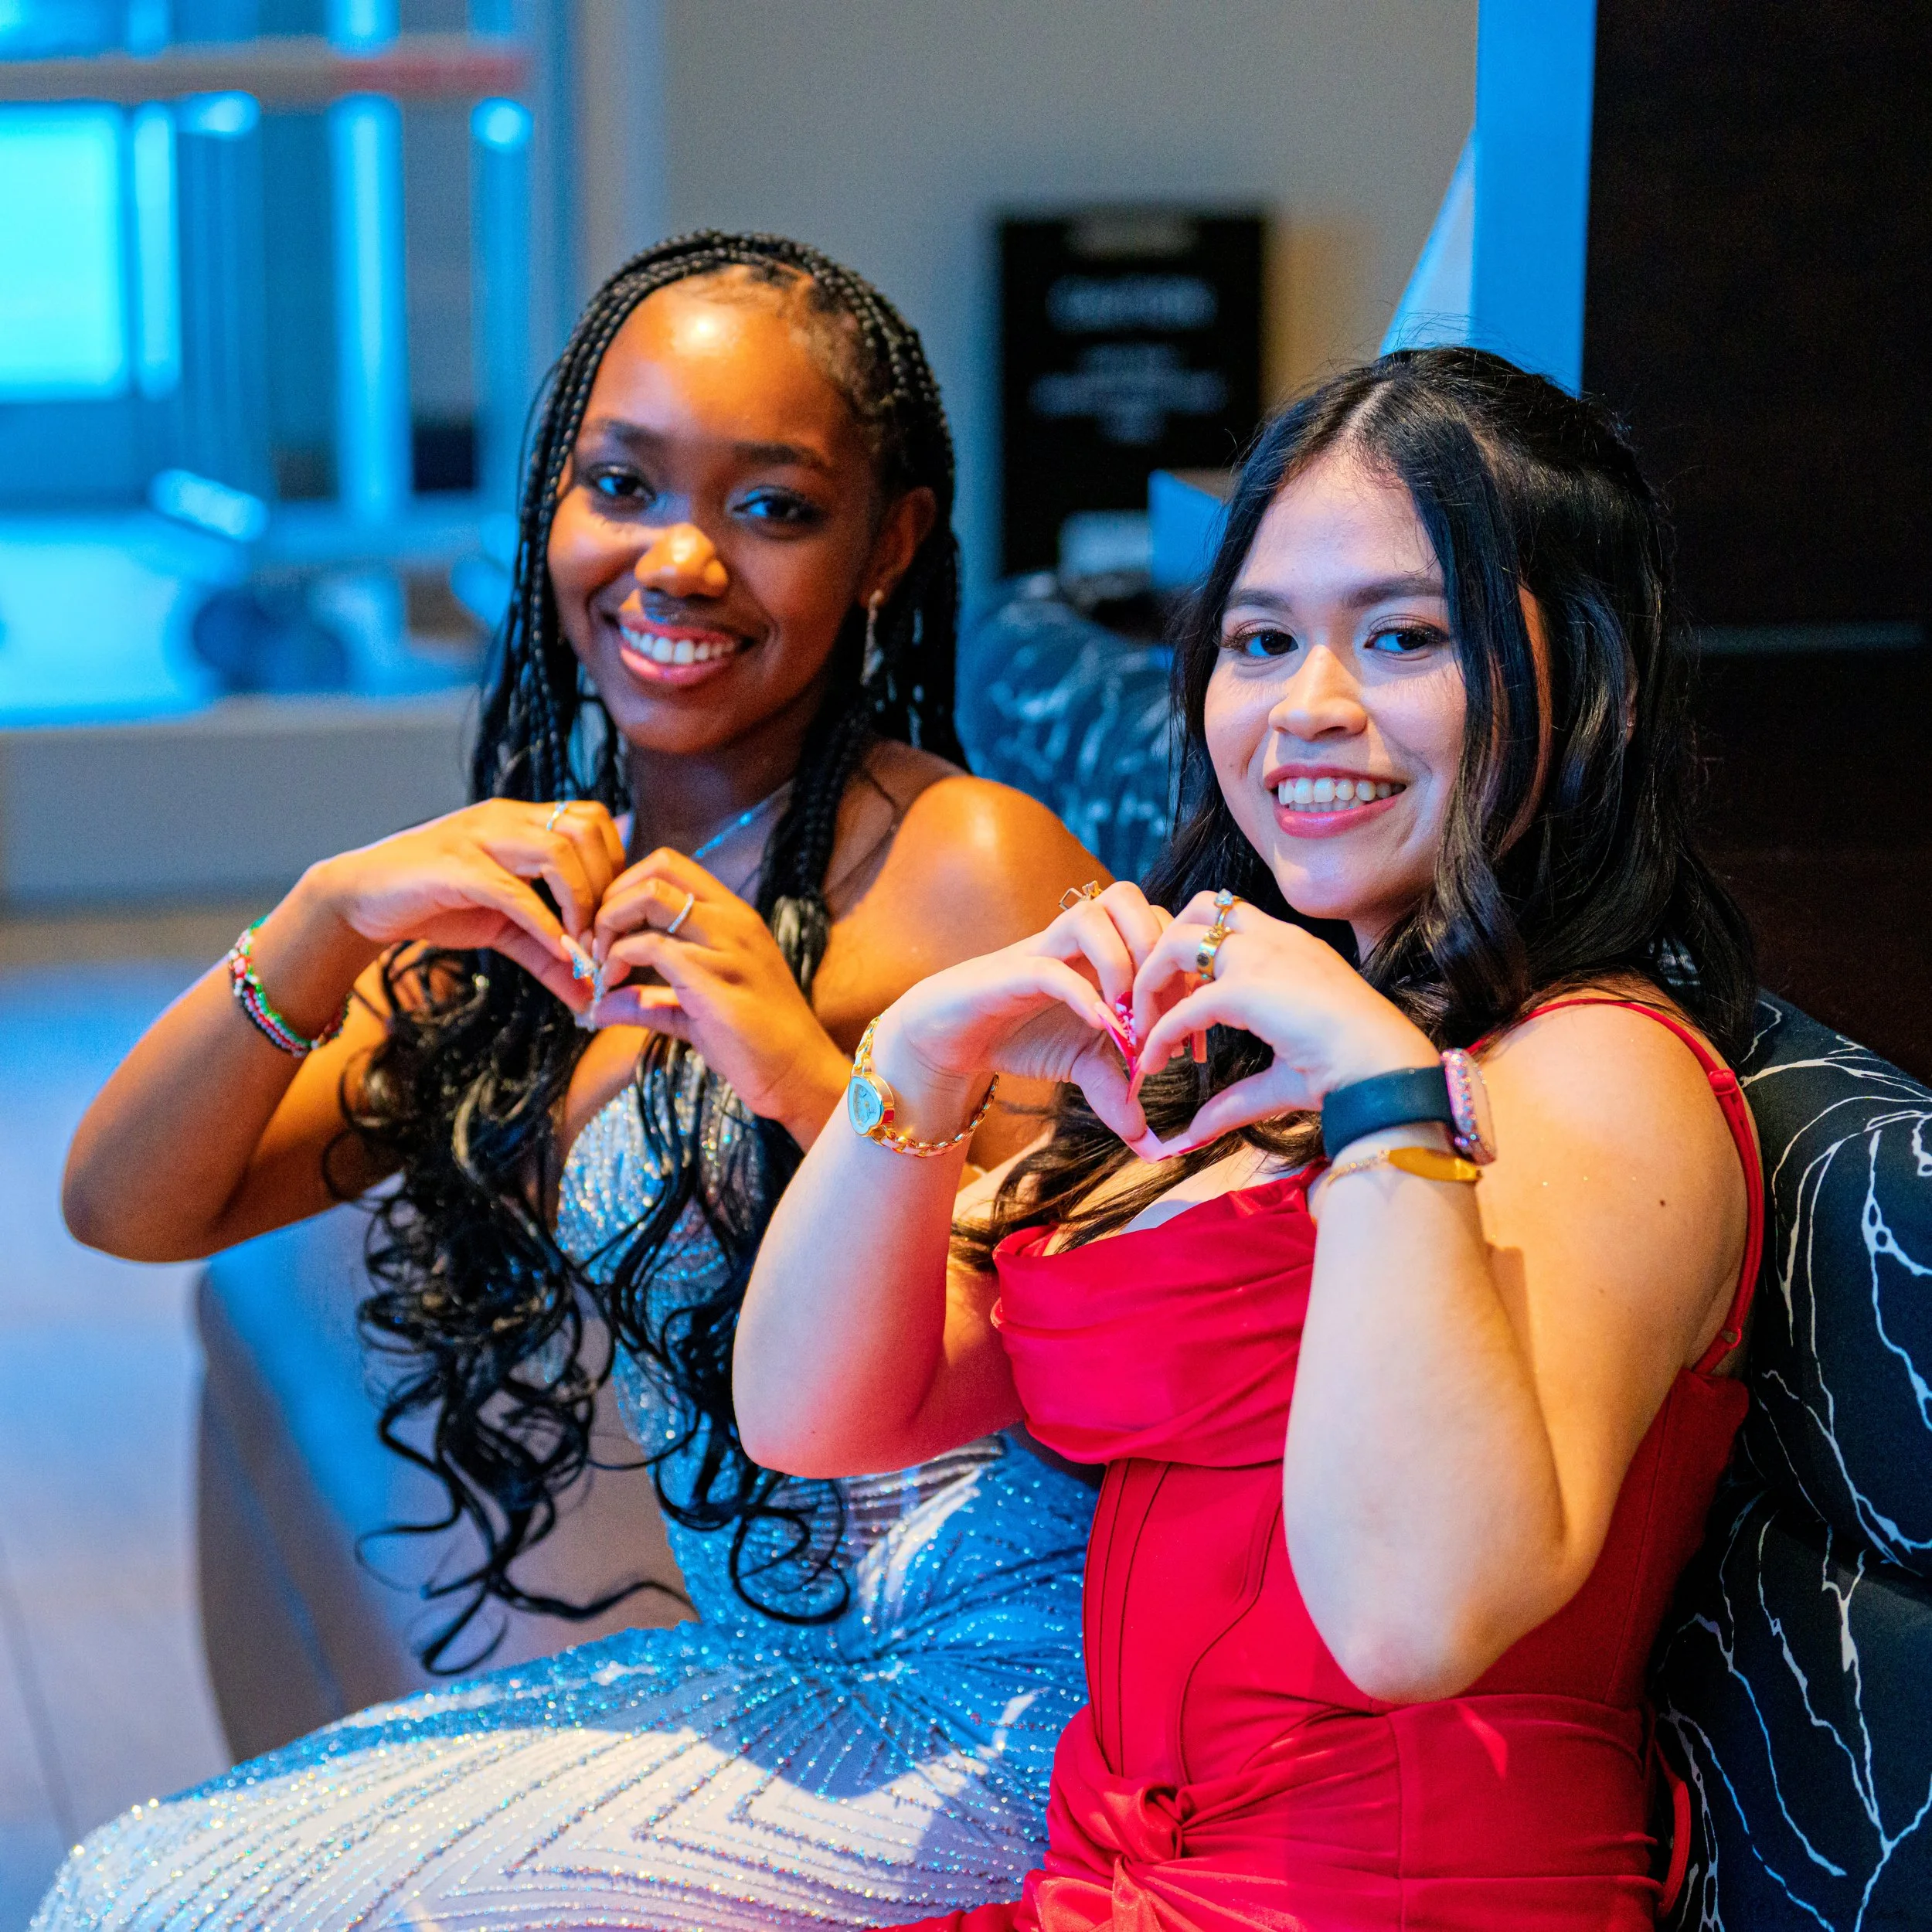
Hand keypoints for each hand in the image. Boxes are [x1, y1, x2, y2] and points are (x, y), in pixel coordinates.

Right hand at [310, 799, 624, 1011]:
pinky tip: (559, 951)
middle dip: (606, 885)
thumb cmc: (436, 905)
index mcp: (521, 821)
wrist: (360, 899)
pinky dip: (545, 924)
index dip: (615, 866)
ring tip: (582, 945)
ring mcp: (479, 838)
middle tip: (603, 936)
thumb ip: (549, 956)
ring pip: (558, 850)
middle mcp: (505, 819)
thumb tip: (590, 996)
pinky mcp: (455, 868)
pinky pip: (513, 891)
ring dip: (580, 902)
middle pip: (586, 830)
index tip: (613, 916)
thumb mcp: (505, 930)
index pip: (593, 820)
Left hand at [587, 848, 848, 1135]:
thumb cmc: (754, 1043)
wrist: (798, 1076)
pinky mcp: (717, 981)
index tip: (605, 928)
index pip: (669, 865)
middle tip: (595, 943)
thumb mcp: (694, 1011)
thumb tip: (597, 1007)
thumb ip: (648, 1001)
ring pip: (650, 897)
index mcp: (733, 917)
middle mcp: (733, 921)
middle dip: (610, 899)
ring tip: (603, 965)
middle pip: (656, 869)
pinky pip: (653, 946)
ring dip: (610, 925)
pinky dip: (619, 960)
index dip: (624, 886)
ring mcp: (728, 947)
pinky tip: (612, 987)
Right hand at [873, 882, 1173, 1158]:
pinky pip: (1049, 967)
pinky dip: (1081, 992)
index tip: (1193, 1037)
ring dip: (1122, 963)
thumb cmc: (1023, 1035)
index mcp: (1102, 948)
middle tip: (1163, 1019)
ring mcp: (1042, 949)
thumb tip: (1147, 1139)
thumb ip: (1116, 1090)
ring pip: (1091, 914)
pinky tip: (1100, 1027)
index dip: (1184, 974)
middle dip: (1158, 956)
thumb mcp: (1081, 1065)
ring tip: (1130, 1019)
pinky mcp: (1010, 973)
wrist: (954, 1039)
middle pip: (1131, 900)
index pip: (1158, 926)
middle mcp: (1075, 939)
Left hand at [1128, 892, 1438, 1155]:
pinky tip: (1153, 1062)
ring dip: (1150, 980)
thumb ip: (1236, 1099)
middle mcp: (1274, 941)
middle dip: (1162, 950)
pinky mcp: (1248, 989)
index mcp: (1290, 948)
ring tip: (1142, 1027)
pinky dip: (1160, 1033)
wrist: (1384, 1070)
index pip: (1228, 922)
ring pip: (1179, 940)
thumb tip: (1197, 1130)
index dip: (1193, 959)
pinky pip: (1185, 1007)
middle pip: (1196, 910)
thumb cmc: (1351, 1071)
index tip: (1178, 1007)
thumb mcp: (1282, 1077)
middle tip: (1151, 1004)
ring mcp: (1261, 959)